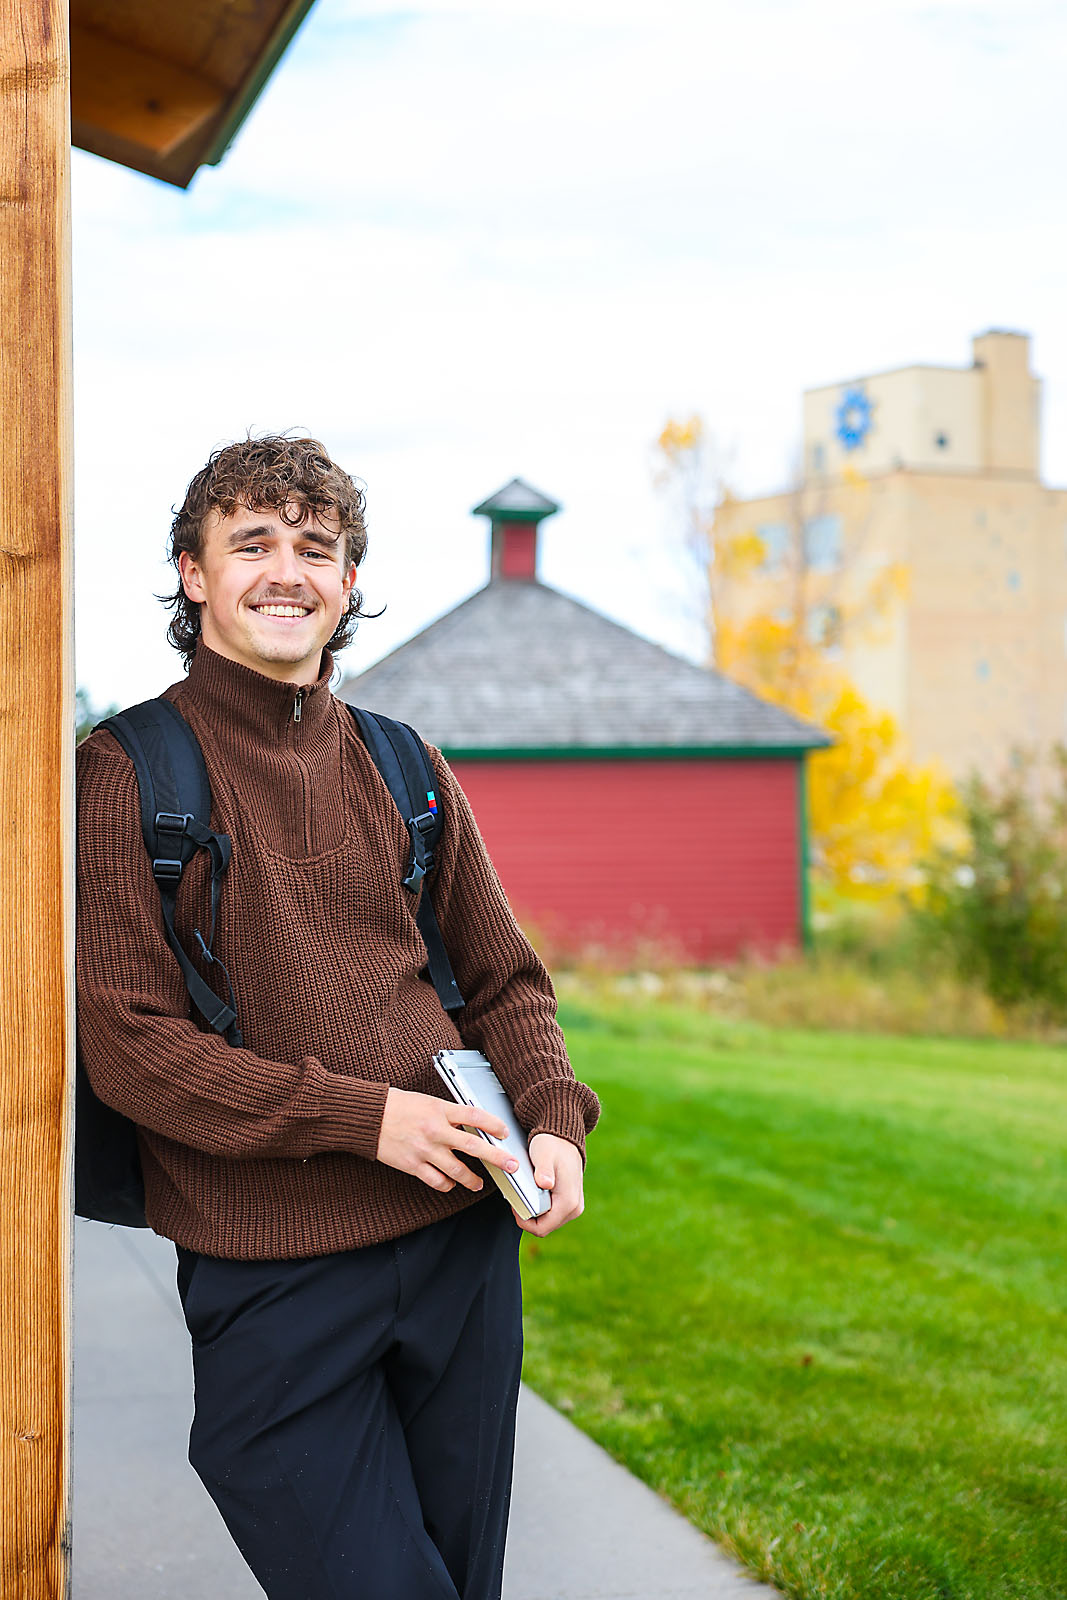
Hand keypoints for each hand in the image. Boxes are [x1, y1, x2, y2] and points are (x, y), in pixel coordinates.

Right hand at [376, 1087, 520, 1194]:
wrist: (370, 1116)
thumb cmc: (398, 1105)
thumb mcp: (427, 1101)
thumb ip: (448, 1113)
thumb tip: (471, 1124)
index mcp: (440, 1110)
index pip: (474, 1116)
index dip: (493, 1125)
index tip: (505, 1132)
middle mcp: (435, 1130)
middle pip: (473, 1146)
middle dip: (496, 1158)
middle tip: (512, 1165)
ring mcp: (424, 1149)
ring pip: (457, 1170)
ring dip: (472, 1179)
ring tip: (479, 1183)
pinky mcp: (413, 1165)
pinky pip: (436, 1180)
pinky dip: (447, 1184)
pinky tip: (451, 1183)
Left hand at [515, 1133, 584, 1236]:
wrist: (564, 1138)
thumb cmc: (552, 1145)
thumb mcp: (544, 1155)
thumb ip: (544, 1170)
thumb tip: (545, 1184)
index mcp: (569, 1202)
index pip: (542, 1228)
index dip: (524, 1221)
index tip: (514, 1205)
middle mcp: (575, 1208)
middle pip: (544, 1227)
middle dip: (528, 1217)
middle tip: (517, 1198)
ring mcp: (574, 1206)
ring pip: (548, 1222)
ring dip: (534, 1212)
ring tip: (525, 1194)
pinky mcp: (571, 1203)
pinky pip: (552, 1214)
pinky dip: (540, 1208)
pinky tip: (533, 1193)